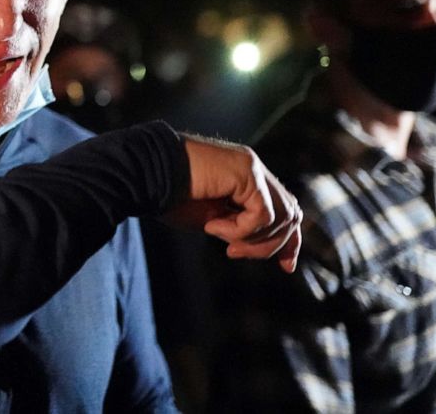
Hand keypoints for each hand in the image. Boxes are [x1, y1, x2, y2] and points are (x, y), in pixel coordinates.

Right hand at [161, 135, 302, 272]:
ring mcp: (252, 167)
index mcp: (245, 177)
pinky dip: (240, 230)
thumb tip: (257, 247)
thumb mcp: (211, 220)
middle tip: (233, 252)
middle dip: (271, 245)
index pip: (284, 209)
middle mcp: (253, 168)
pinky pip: (262, 215)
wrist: (145, 175)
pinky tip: (212, 225)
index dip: (289, 241)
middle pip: (290, 215)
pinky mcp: (247, 171)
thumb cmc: (167, 197)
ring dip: (252, 240)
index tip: (285, 267)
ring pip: (282, 217)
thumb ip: (237, 228)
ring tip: (217, 236)